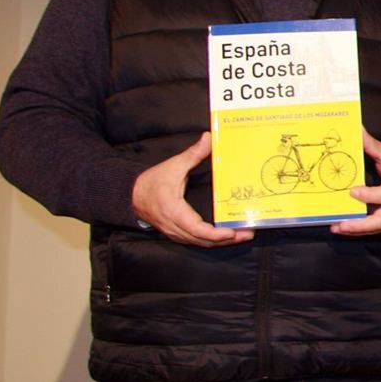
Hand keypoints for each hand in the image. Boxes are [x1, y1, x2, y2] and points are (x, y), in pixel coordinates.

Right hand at [132, 132, 253, 246]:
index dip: (215, 234)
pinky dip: (212, 240)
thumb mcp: (173, 165)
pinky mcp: (177, 233)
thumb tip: (209, 138)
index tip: (231, 232)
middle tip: (248, 233)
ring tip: (243, 235)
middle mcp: (175, 226)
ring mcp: (175, 232)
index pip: (196, 229)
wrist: (131, 195)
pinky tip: (227, 235)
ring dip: (222, 242)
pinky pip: (196, 241)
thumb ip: (192, 154)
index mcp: (174, 211)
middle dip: (228, 239)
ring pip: (201, 243)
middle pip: (203, 240)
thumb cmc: (152, 182)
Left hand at [330, 130, 380, 235]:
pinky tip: (344, 227)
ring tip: (338, 227)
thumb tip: (356, 132)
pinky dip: (360, 230)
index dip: (369, 195)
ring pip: (378, 228)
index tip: (351, 192)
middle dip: (361, 225)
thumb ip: (372, 146)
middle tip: (342, 224)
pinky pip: (375, 228)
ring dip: (357, 230)